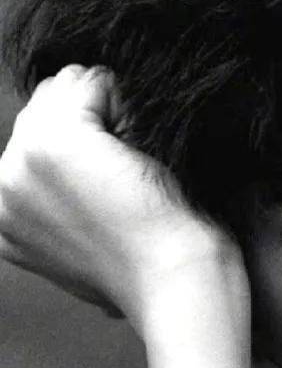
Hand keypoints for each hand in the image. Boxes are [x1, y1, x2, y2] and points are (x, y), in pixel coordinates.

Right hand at [0, 64, 242, 337]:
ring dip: (114, 114)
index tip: (122, 191)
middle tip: (133, 179)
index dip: (93, 145)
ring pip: (68, 88)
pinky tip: (144, 155)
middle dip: (98, 123)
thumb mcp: (103, 242)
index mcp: (9, 219)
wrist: (179, 285)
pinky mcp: (55, 141)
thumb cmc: (161, 265)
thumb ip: (78, 203)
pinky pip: (94, 81)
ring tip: (137, 170)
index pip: (37, 134)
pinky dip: (131, 106)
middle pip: (47, 103)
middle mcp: (3, 190)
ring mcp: (21, 163)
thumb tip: (101, 166)